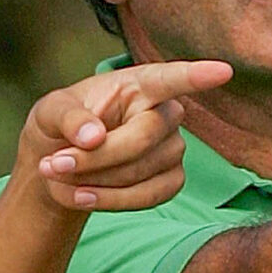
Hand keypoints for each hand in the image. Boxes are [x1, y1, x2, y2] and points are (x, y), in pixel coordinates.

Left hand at [17, 59, 233, 211]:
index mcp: (139, 84)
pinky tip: (79, 196)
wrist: (58, 164)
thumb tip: (93, 136)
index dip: (195, 76)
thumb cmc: (59, 126)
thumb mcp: (49, 112)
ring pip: (140, 172)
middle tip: (51, 164)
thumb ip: (67, 117)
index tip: (222, 72)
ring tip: (56, 176)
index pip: (170, 78)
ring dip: (93, 182)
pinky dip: (108, 201)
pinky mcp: (171, 181)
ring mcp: (173, 148)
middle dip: (94, 158)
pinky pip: (147, 197)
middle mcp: (165, 113)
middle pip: (142, 138)